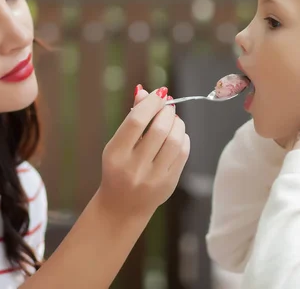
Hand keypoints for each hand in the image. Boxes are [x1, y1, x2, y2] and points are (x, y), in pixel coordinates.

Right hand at [97, 86, 190, 217]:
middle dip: (167, 111)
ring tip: (172, 119)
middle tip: (167, 105)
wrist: (121, 207)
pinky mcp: (169, 184)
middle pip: (159, 129)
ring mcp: (153, 177)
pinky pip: (183, 154)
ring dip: (177, 123)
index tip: (159, 93)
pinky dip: (183, 138)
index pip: (136, 121)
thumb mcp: (117, 144)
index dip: (151, 103)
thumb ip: (131, 119)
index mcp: (116, 154)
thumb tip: (144, 92)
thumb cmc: (118, 168)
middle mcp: (134, 167)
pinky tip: (177, 135)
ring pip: (175, 140)